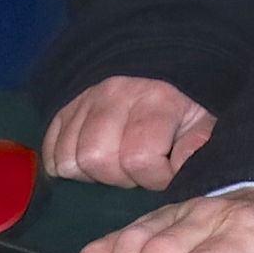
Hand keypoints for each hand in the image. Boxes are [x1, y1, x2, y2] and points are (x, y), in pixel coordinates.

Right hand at [45, 75, 217, 189]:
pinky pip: (50, 151)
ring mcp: (84, 99)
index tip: (165, 172)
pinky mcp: (63, 108)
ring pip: (68, 157)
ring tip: (115, 164)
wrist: (156, 75)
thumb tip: (179, 167)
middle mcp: (115, 93)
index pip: (139, 157)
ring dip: (91, 172)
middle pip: (96, 159)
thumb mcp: (204, 123)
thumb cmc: (182, 108)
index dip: (153, 177)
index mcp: (156, 98)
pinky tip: (90, 161)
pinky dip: (65, 165)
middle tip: (137, 169)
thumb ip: (198, 145)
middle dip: (120, 177)